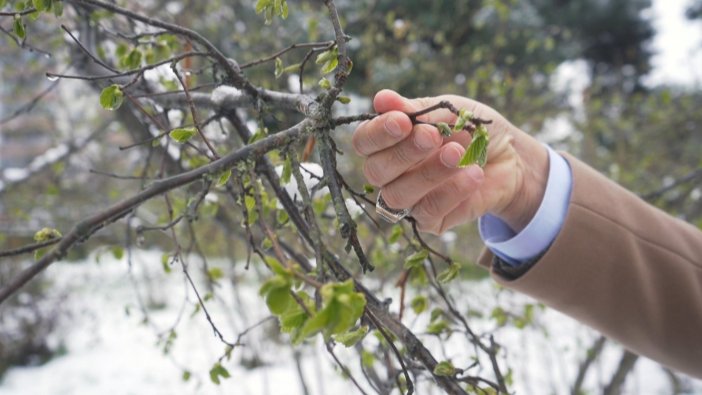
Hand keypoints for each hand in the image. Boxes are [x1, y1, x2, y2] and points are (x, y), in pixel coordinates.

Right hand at [352, 90, 548, 233]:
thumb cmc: (471, 128)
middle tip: (433, 136)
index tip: (403, 121)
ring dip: (428, 173)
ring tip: (458, 154)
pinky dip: (452, 191)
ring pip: (398, 195)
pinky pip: (427, 211)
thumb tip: (381, 99)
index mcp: (387, 142)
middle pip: (376, 171)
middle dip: (404, 153)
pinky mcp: (430, 220)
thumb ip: (415, 109)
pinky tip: (473, 175)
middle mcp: (390, 173)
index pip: (364, 142)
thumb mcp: (447, 110)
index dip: (378, 133)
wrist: (510, 155)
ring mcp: (408, 199)